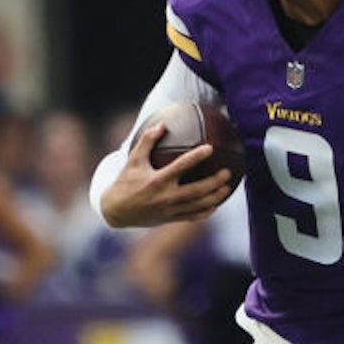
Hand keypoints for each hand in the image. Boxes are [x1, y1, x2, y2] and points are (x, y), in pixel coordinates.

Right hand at [99, 123, 236, 228]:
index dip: (197, 156)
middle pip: (196, 190)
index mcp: (157, 181)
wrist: (116, 212)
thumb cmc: (125, 182)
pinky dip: (205, 212)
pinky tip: (215, 205)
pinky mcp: (170, 219)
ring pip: (197, 205)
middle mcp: (166, 197)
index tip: (210, 148)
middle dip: (214, 182)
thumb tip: (162, 124)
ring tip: (227, 188)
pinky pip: (192, 217)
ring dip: (214, 197)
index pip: (181, 166)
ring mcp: (169, 210)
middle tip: (227, 172)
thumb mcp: (133, 160)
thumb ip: (147, 141)